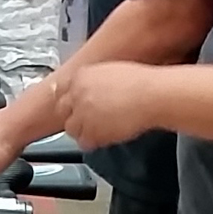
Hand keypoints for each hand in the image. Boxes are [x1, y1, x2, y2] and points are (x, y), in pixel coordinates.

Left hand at [51, 61, 166, 151]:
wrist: (152, 95)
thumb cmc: (142, 82)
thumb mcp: (112, 71)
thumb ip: (95, 81)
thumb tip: (93, 91)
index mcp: (81, 75)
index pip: (61, 90)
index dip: (69, 101)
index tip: (74, 106)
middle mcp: (77, 93)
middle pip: (62, 110)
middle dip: (74, 116)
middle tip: (88, 120)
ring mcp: (82, 113)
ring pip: (71, 129)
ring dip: (83, 130)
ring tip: (100, 129)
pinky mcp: (90, 131)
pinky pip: (84, 142)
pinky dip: (93, 142)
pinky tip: (106, 136)